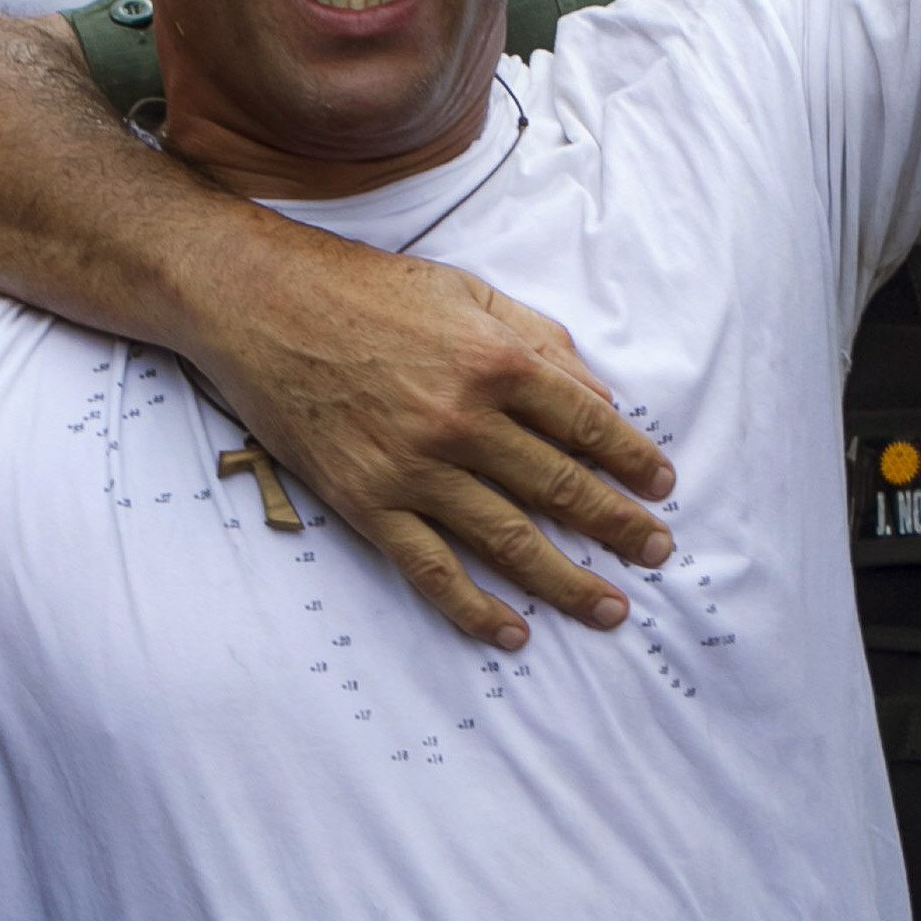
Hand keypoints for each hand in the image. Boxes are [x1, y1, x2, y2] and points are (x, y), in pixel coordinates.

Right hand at [187, 234, 677, 647]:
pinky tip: (512, 631)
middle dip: (619, 527)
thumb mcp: (465, 291)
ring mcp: (413, 468)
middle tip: (657, 554)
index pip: (589, 425)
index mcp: (495, 360)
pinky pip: (431, 569)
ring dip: (568, 580)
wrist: (259, 302)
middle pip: (561, 488)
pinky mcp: (367, 502)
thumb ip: (537, 340)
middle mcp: (463, 419)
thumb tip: (597, 397)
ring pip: (509, 540)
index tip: (662, 487)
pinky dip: (474, 608)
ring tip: (609, 608)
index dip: (633, 461)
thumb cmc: (363, 289)